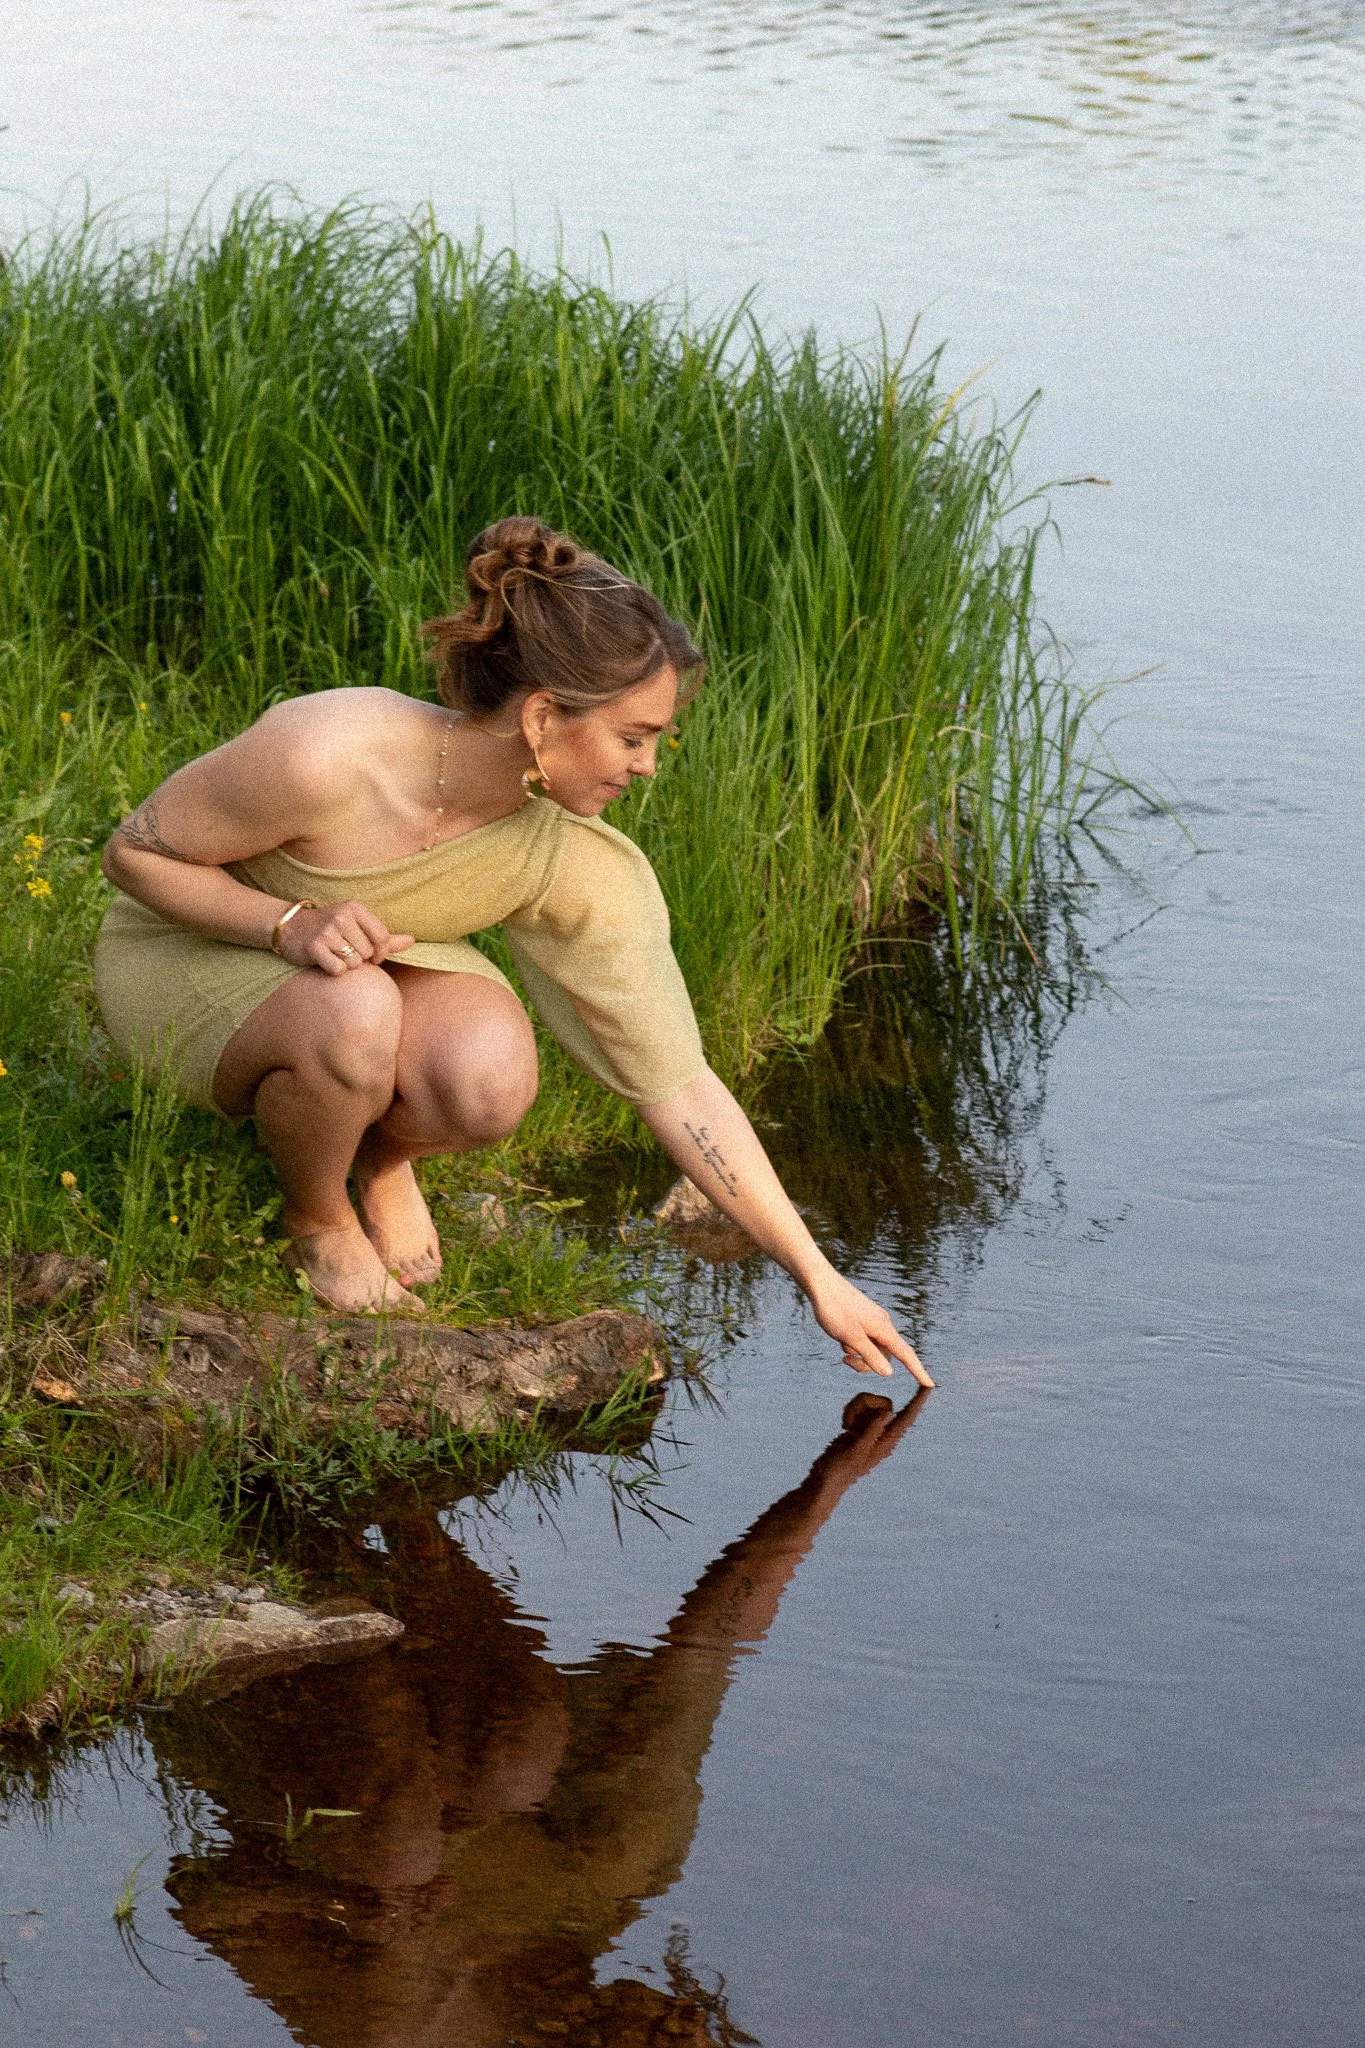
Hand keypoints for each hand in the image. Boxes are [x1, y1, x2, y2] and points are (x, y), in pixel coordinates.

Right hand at [276, 898, 413, 975]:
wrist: (292, 928)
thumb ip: (386, 937)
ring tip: (334, 953)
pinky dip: (334, 970)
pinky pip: (338, 970)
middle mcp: (342, 916)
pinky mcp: (314, 947)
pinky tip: (324, 960)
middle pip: (368, 952)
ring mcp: (327, 931)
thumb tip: (413, 941)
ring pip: (354, 963)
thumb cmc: (332, 929)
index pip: (382, 937)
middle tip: (343, 950)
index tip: (372, 956)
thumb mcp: (358, 927)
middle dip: (359, 957)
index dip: (380, 952)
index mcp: (356, 908)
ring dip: (346, 964)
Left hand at [807, 1269, 933, 1386]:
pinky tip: (839, 1335)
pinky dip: (853, 1344)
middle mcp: (883, 1325)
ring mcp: (873, 1322)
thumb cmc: (835, 1309)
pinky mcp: (864, 1319)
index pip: (906, 1354)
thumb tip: (889, 1373)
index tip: (930, 1384)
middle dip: (867, 1364)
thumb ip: (870, 1355)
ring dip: (858, 1353)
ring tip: (841, 1343)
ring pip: (873, 1349)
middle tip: (845, 1359)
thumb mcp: (851, 1337)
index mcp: (883, 1329)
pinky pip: (864, 1340)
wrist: (822, 1284)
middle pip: (885, 1356)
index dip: (918, 1371)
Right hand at [819, 1390, 923, 1485]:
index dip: (918, 1401)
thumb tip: (890, 1412)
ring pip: (870, 1403)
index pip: (908, 1417)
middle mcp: (884, 1433)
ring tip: (846, 1427)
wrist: (827, 1478)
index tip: (930, 1385)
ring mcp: (873, 1428)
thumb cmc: (841, 1468)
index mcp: (888, 1441)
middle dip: (864, 1404)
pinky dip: (850, 1412)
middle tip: (848, 1424)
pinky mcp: (862, 1425)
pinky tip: (845, 1427)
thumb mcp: (857, 1449)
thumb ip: (874, 1430)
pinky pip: (860, 1407)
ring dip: (854, 1409)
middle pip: (884, 1403)